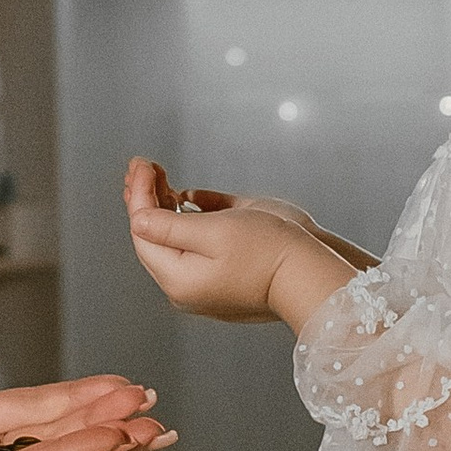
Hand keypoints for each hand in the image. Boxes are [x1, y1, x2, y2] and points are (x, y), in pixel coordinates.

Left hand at [123, 156, 359, 330]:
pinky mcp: (229, 271)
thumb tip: (138, 220)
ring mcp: (208, 280)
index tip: (140, 165)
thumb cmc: (268, 252)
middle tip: (142, 166)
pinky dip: (190, 217)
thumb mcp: (213, 233)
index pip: (144, 233)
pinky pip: (199, 242)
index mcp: (179, 279)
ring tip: (156, 177)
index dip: (138, 195)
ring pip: (176, 238)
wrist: (313, 274)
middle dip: (146, 198)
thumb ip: (169, 227)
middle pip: (155, 237)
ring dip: (165, 205)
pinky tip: (184, 197)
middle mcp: (189, 285)